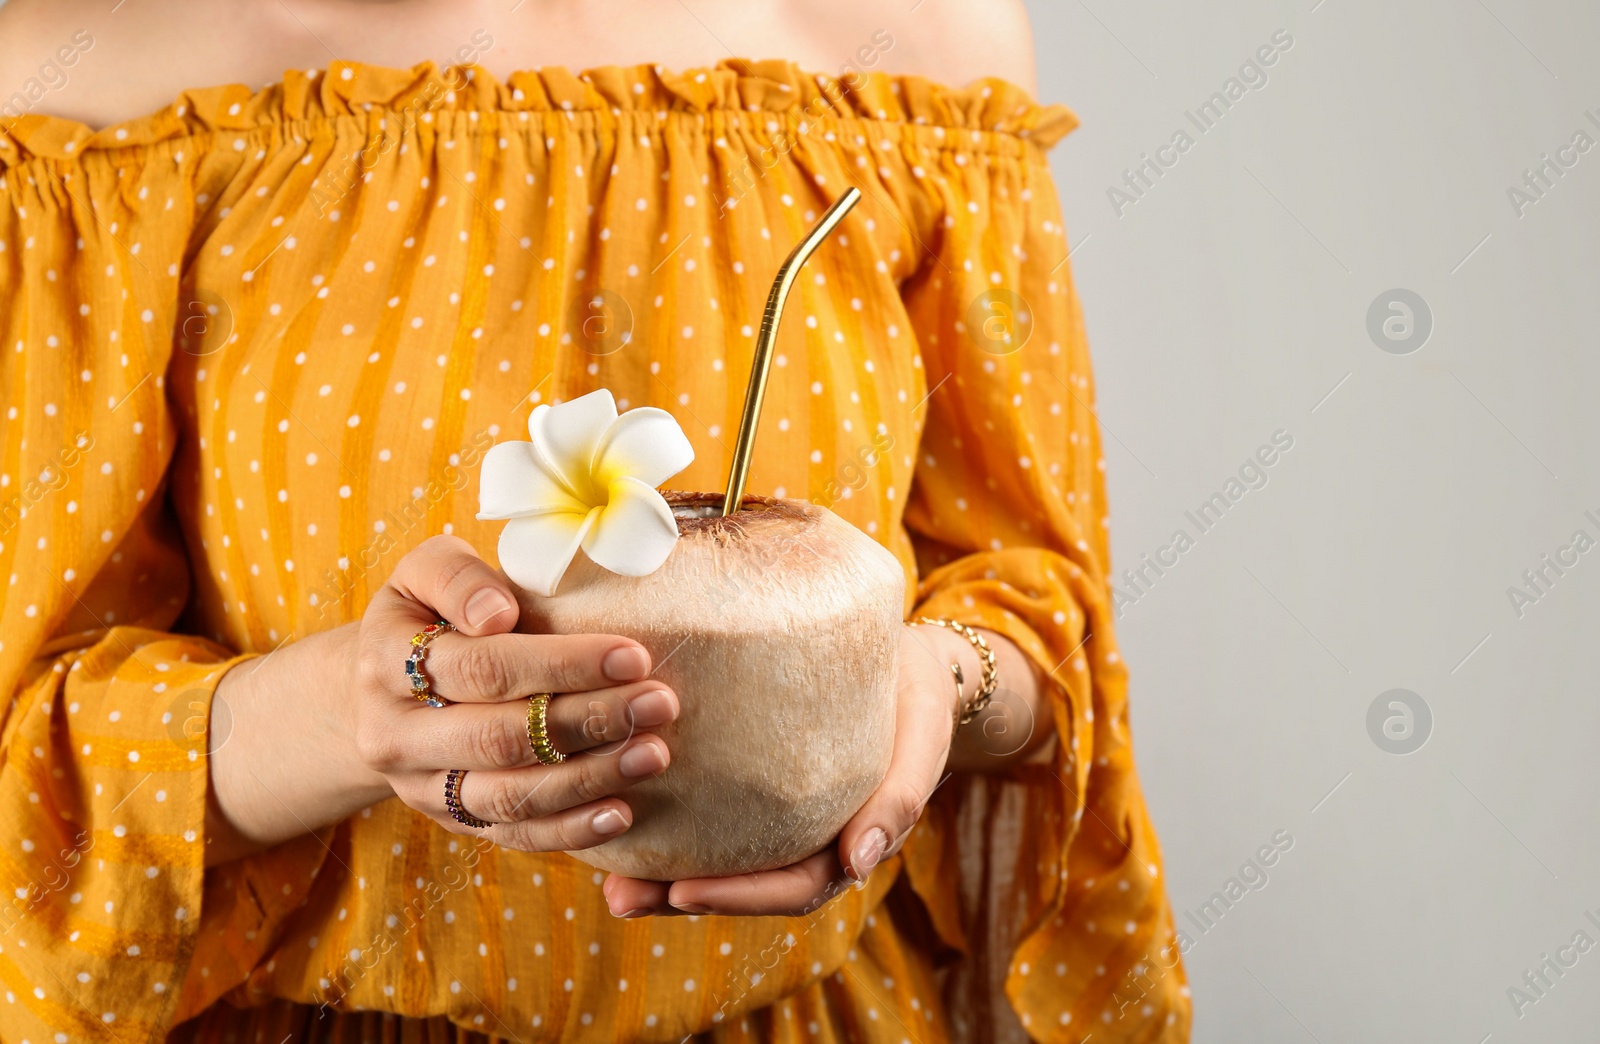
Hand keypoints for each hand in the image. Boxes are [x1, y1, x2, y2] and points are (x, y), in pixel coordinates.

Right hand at [350, 535, 681, 849]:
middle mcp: (395, 736)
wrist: (381, 685)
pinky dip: (569, 830)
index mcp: (387, 664)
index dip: (561, 664)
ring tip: (654, 754)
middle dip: (589, 721)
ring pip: (509, 795)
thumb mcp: (424, 573)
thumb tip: (497, 614)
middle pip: (500, 737)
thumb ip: (457, 578)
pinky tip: (621, 814)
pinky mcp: (452, 820)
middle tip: (659, 703)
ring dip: (590, 778)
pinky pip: (513, 835)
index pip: (484, 667)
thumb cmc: (427, 613)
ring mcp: (422, 787)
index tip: (632, 655)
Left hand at [600, 624, 960, 917]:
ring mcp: (776, 815)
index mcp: (844, 845)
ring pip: (716, 856)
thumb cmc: (919, 704)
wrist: (914, 665)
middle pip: (738, 884)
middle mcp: (803, 839)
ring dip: (661, 873)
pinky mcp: (752, 780)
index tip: (683, 892)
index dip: (736, 898)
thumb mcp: (920, 745)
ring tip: (604, 879)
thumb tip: (858, 863)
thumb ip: (897, 802)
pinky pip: (709, 810)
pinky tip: (617, 804)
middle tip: (618, 898)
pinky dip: (668, 819)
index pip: (789, 888)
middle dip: (677, 899)